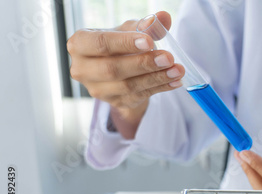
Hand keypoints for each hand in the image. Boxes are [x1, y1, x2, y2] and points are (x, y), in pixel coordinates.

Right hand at [67, 11, 184, 138]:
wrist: (120, 69)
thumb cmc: (120, 45)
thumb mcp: (130, 31)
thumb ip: (145, 25)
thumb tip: (162, 18)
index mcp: (80, 44)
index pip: (101, 43)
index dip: (125, 43)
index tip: (150, 41)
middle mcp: (82, 69)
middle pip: (113, 69)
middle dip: (143, 63)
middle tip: (168, 58)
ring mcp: (97, 90)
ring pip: (128, 86)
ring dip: (156, 78)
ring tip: (177, 70)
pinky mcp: (114, 102)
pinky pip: (139, 96)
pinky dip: (160, 88)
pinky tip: (175, 80)